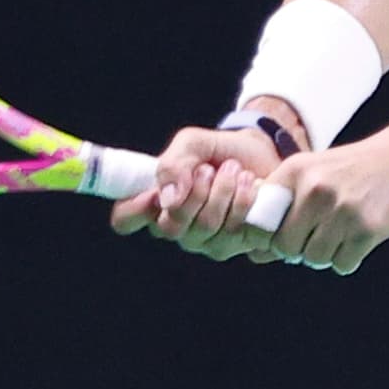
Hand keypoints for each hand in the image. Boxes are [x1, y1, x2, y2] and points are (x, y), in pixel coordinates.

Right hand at [109, 125, 279, 260]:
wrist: (263, 153)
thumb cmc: (219, 150)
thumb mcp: (192, 143)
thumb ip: (174, 163)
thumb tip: (168, 199)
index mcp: (155, 202)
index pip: (125, 219)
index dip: (133, 210)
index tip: (154, 193)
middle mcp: (176, 226)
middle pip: (171, 227)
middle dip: (194, 192)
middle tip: (209, 168)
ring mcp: (204, 241)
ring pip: (205, 227)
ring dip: (222, 190)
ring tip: (234, 169)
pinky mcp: (235, 244)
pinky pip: (235, 231)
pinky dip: (244, 200)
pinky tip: (250, 184)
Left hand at [251, 107, 388, 274]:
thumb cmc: (358, 169)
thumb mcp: (315, 172)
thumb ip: (283, 208)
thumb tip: (254, 255)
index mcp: (295, 172)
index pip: (259, 221)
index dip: (269, 238)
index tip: (286, 235)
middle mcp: (315, 188)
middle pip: (286, 247)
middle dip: (300, 249)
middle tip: (320, 236)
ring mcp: (342, 209)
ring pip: (315, 258)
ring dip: (327, 254)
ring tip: (343, 233)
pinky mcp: (367, 228)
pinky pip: (342, 264)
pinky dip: (349, 259)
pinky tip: (359, 238)